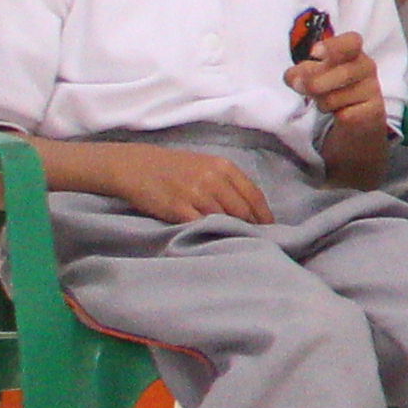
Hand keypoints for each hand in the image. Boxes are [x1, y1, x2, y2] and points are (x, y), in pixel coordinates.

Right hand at [79, 140, 270, 224]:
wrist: (137, 166)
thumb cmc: (174, 168)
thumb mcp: (206, 166)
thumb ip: (227, 182)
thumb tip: (249, 206)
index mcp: (224, 167)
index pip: (254, 195)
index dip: (264, 214)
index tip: (270, 228)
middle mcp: (213, 179)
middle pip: (243, 209)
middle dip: (252, 226)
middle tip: (258, 239)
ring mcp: (196, 193)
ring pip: (224, 218)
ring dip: (233, 231)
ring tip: (239, 242)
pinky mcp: (178, 207)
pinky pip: (201, 225)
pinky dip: (210, 233)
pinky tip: (214, 239)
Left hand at [286, 26, 385, 137]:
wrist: (358, 113)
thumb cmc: (333, 85)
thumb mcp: (313, 74)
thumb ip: (300, 73)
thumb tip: (294, 78)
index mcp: (353, 52)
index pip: (352, 43)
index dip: (333, 47)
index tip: (314, 53)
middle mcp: (366, 67)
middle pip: (343, 73)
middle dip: (314, 82)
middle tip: (297, 86)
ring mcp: (372, 89)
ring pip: (335, 98)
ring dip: (321, 103)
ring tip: (325, 102)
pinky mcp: (374, 110)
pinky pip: (344, 116)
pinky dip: (335, 117)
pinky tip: (339, 112)